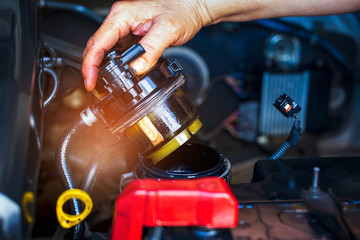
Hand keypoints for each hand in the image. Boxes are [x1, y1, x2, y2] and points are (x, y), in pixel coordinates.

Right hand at [82, 0, 212, 90]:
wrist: (191, 7)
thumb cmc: (182, 11)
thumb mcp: (168, 30)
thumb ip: (151, 49)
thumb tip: (136, 68)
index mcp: (123, 15)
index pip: (98, 42)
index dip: (90, 64)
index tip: (90, 81)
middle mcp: (121, 19)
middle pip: (97, 46)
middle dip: (92, 67)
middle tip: (94, 86)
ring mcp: (126, 26)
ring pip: (106, 49)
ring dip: (102, 66)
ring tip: (103, 83)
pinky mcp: (132, 33)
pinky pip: (118, 49)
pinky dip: (115, 63)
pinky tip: (119, 72)